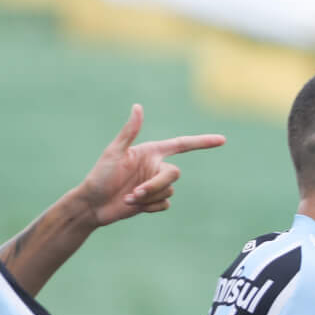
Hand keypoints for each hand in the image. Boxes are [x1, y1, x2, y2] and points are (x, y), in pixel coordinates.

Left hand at [74, 105, 224, 226]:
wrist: (93, 205)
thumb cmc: (99, 176)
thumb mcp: (114, 152)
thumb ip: (129, 131)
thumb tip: (138, 107)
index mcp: (150, 152)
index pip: (182, 145)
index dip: (202, 142)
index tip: (222, 140)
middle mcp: (155, 167)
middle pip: (174, 174)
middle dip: (155, 185)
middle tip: (134, 192)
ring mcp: (155, 185)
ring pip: (169, 191)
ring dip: (148, 197)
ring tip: (128, 198)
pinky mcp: (153, 202)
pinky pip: (164, 204)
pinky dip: (149, 207)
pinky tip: (134, 206)